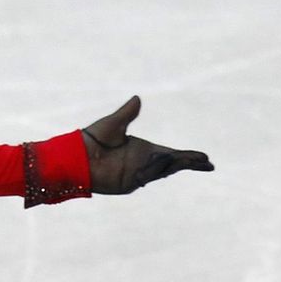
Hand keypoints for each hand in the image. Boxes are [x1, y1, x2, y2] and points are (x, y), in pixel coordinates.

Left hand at [82, 96, 213, 194]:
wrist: (74, 157)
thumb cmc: (92, 140)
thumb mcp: (113, 124)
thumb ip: (127, 113)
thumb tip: (137, 98)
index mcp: (143, 150)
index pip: (172, 155)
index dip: (188, 157)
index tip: (204, 158)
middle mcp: (143, 164)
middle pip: (172, 165)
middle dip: (188, 163)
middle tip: (206, 162)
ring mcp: (136, 175)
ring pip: (161, 171)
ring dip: (174, 165)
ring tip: (190, 159)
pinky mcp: (127, 183)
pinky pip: (146, 177)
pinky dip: (156, 170)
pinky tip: (166, 164)